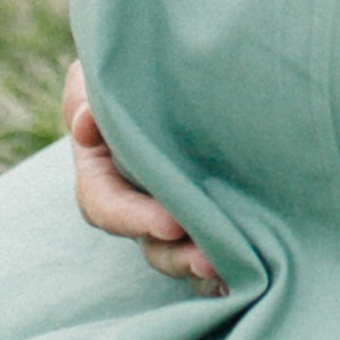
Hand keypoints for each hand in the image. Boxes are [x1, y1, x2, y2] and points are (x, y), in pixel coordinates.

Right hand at [62, 61, 225, 293]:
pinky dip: (228, 268)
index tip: (169, 224)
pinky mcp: (210, 214)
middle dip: (176, 255)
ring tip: (235, 271)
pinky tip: (254, 273)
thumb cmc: (131, 67)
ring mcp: (173, 211)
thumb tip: (86, 125)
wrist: (177, 66)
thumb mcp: (99, 74)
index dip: (132, 219)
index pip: (105, 205)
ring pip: (181, 253)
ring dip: (203, 267)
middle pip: (148, 242)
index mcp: (103, 172)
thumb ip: (87, 97)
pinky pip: (213, 252)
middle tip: (209, 260)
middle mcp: (137, 200)